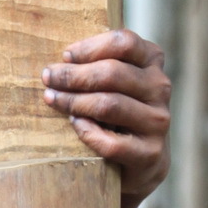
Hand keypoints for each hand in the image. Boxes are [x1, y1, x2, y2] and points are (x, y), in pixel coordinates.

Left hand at [41, 30, 170, 207]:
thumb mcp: (114, 83)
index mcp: (151, 62)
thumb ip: (97, 65)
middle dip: (74, 75)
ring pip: (110, 105)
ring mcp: (157, 121)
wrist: (141, 164)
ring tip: (52, 99)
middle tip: (47, 78)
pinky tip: (74, 125)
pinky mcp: (151, 153)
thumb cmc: (116, 114)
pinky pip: (112, 142)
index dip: (91, 47)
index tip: (65, 56)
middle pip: (112, 73)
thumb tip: (59, 59)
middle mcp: (159, 88)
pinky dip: (87, 132)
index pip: (125, 43)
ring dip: (74, 102)